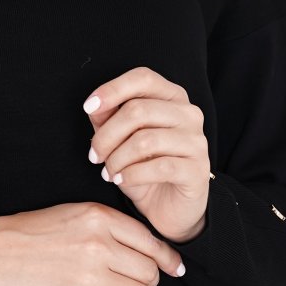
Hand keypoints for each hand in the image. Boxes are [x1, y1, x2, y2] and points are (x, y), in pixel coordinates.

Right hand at [0, 202, 185, 285]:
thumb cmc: (33, 234)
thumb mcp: (75, 214)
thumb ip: (113, 227)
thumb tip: (155, 251)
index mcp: (99, 218)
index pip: (152, 242)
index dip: (167, 259)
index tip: (173, 268)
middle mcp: (99, 245)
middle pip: (150, 272)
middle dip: (145, 279)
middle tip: (129, 280)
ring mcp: (89, 276)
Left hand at [83, 66, 210, 242]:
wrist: (169, 208)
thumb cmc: (144, 167)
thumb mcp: (120, 140)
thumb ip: (108, 118)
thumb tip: (94, 106)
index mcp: (172, 97)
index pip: (143, 77)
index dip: (112, 89)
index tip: (88, 107)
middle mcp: (189, 114)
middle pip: (138, 110)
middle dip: (107, 135)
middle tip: (94, 155)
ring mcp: (196, 142)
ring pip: (145, 140)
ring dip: (117, 158)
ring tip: (108, 172)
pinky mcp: (198, 170)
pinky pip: (159, 167)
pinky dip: (132, 175)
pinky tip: (121, 180)